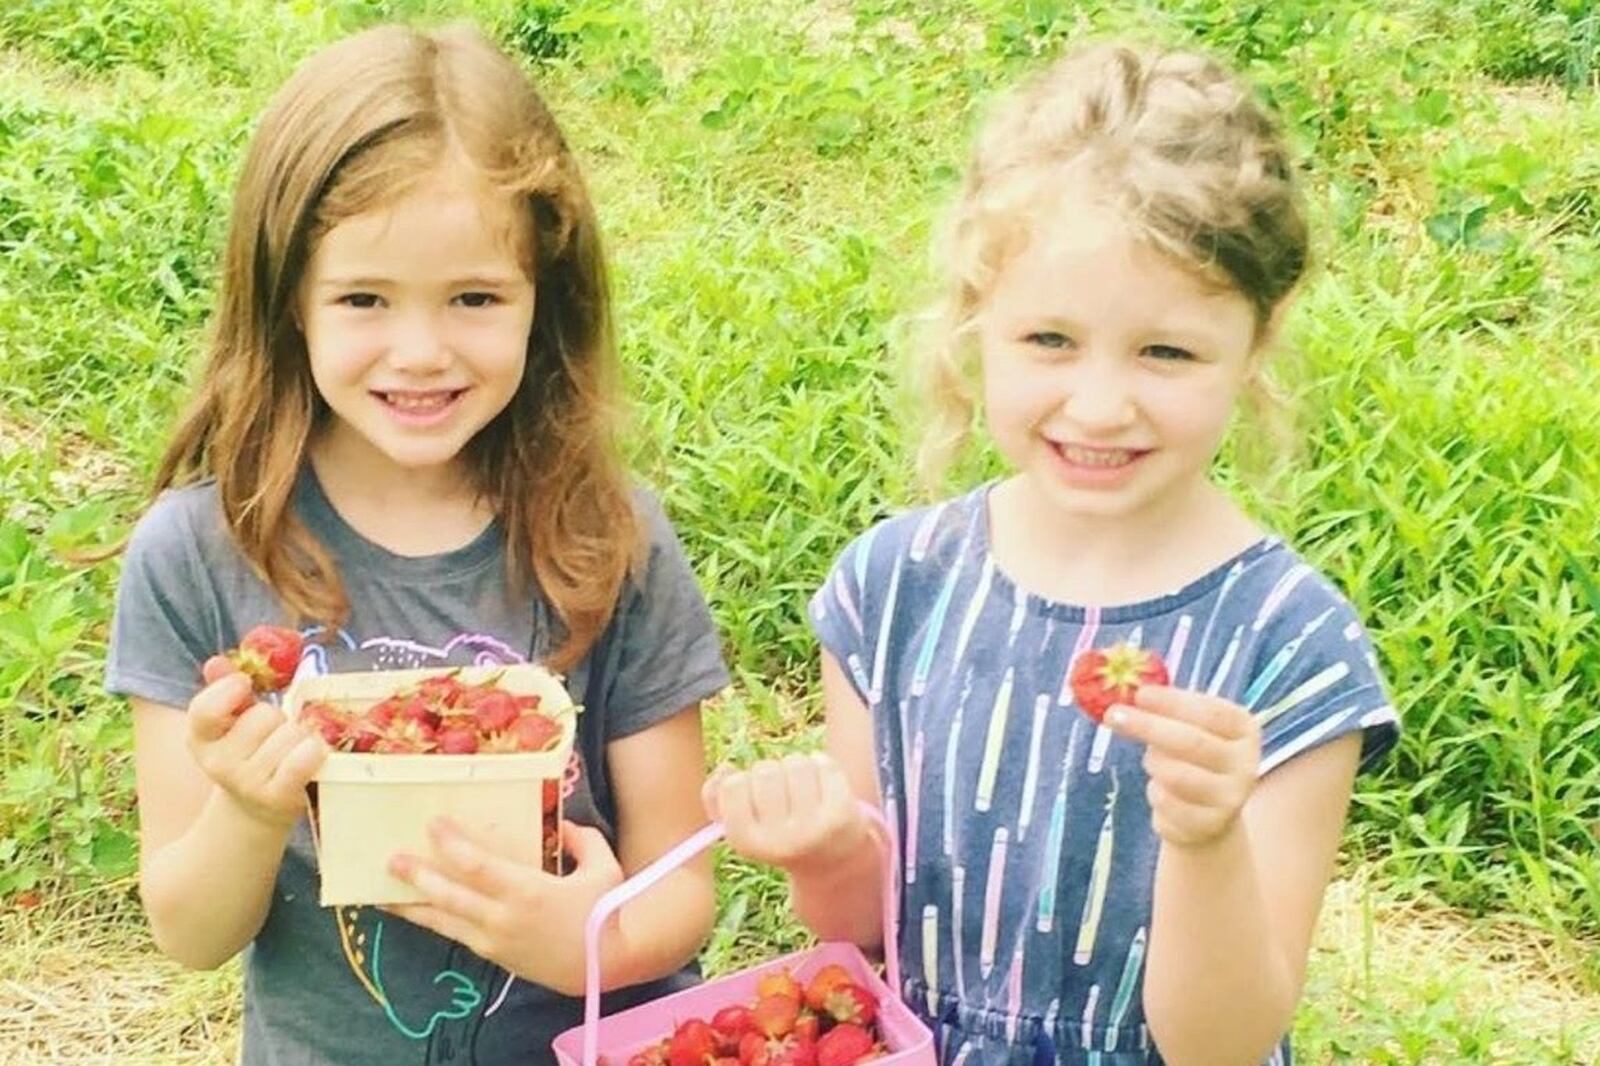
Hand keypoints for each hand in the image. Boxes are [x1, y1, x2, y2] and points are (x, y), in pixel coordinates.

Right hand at [187, 655, 325, 829]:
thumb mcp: (234, 721)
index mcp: (201, 739)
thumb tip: (217, 662)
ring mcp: (247, 782)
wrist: (260, 805)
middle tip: (278, 732)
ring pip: (290, 734)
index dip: (228, 690)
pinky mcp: (277, 796)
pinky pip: (301, 760)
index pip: (205, 709)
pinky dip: (314, 751)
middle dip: (279, 717)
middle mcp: (218, 763)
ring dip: (301, 735)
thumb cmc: (253, 752)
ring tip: (293, 748)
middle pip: (263, 716)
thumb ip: (225, 689)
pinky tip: (314, 753)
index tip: (245, 684)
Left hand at [386, 818, 624, 996]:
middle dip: (417, 876)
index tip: (433, 824)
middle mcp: (504, 918)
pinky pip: (457, 935)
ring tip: (383, 896)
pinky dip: (435, 922)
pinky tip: (419, 913)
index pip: (477, 866)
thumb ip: (582, 840)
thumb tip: (562, 826)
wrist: (608, 966)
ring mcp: (496, 941)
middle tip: (390, 859)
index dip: (451, 845)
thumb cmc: (606, 912)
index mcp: (528, 892)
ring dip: (413, 907)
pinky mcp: (495, 956)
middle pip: (450, 896)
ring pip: (445, 921)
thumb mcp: (604, 867)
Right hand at [701, 753, 867, 874]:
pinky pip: (824, 764)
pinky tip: (823, 782)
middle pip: (764, 770)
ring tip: (802, 786)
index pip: (733, 785)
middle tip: (782, 792)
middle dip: (772, 772)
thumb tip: (725, 769)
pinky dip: (822, 765)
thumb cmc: (778, 834)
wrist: (830, 863)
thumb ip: (717, 798)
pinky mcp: (841, 814)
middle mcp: (779, 839)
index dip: (743, 780)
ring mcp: (813, 827)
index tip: (754, 794)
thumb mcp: (741, 826)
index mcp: (747, 843)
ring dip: (797, 766)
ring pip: (795, 762)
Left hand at [1106, 686, 1260, 848]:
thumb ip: (1167, 709)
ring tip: (1152, 759)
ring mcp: (1231, 798)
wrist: (1210, 814)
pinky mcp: (1210, 825)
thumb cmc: (1193, 757)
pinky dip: (1155, 792)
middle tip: (1113, 715)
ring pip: (1176, 774)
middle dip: (1148, 726)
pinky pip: (1166, 803)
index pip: (1211, 712)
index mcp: (1244, 730)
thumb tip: (1126, 692)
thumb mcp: (1188, 726)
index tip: (1139, 694)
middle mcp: (1245, 764)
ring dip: (1153, 762)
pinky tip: (1161, 789)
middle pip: (1192, 742)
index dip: (1173, 702)